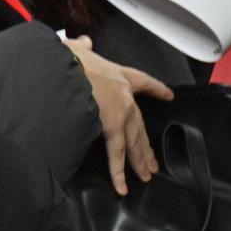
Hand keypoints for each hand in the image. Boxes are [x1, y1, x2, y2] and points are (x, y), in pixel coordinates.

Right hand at [68, 36, 174, 196]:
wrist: (63, 69)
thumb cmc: (66, 60)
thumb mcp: (73, 49)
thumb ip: (80, 48)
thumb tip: (83, 43)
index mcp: (116, 74)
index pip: (143, 81)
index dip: (156, 89)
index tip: (168, 95)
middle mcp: (124, 94)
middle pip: (140, 124)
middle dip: (146, 145)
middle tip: (153, 162)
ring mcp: (121, 112)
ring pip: (134, 141)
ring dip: (140, 160)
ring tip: (146, 176)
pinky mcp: (111, 127)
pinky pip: (115, 154)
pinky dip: (118, 172)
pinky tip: (123, 187)